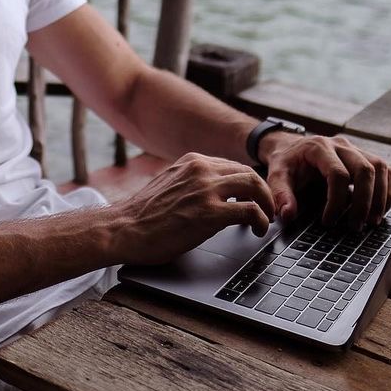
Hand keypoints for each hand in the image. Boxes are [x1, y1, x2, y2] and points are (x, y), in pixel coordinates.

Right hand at [113, 152, 275, 264]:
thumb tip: (207, 194)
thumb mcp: (168, 184)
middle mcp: (200, 169)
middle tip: (266, 208)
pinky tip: (257, 230)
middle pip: (247, 172)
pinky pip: (249, 211)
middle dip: (262, 191)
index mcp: (190, 161)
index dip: (247, 182)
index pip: (231, 165)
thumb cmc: (142, 215)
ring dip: (266, 203)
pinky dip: (260, 220)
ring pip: (254, 185)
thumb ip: (189, 182)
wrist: (124, 228)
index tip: (252, 196)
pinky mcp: (211, 213)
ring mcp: (206, 189)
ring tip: (266, 218)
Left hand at [259, 132, 390, 228]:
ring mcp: (355, 149)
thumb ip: (280, 194)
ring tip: (372, 222)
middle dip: (364, 202)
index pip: (337, 174)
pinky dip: (388, 189)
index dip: (336, 202)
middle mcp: (341, 145)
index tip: (328, 222)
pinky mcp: (365, 156)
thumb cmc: (286, 163)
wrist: (291, 147)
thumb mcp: (276, 175)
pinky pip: (386, 170)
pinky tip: (381, 208)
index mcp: (319, 147)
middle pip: (365, 169)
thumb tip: (288, 215)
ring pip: (380, 167)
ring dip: (381, 197)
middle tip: (356, 226)